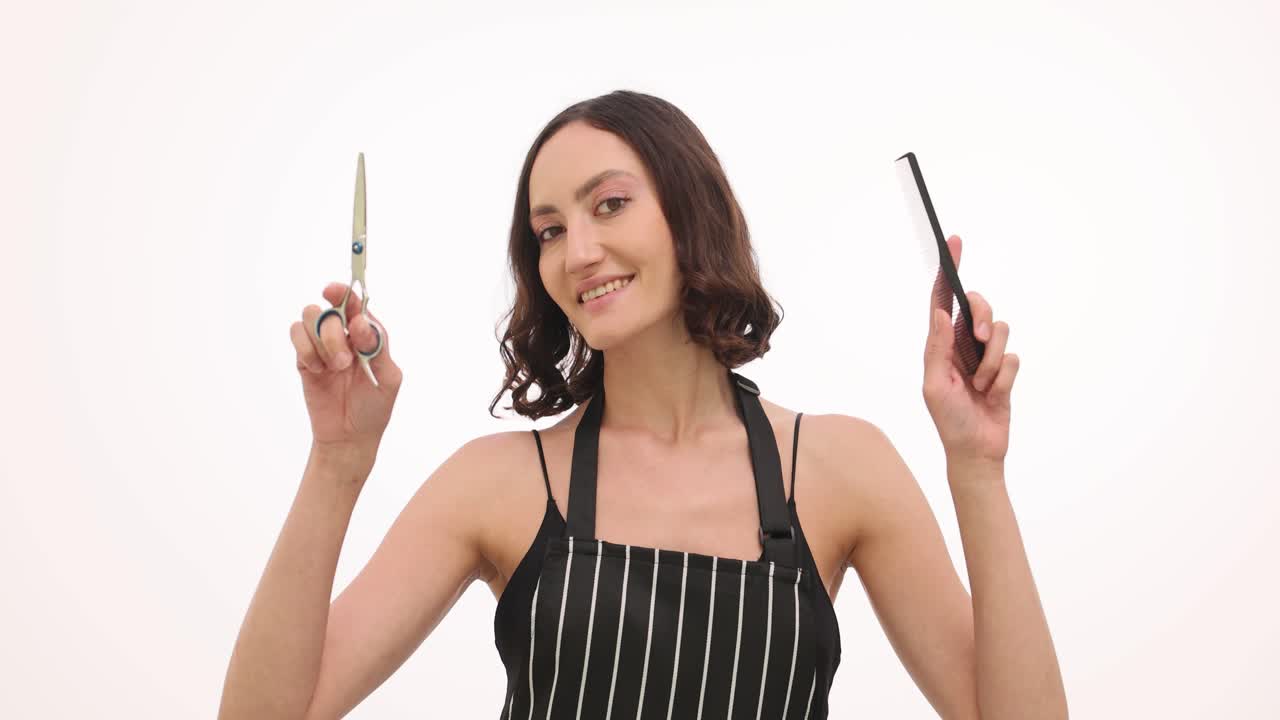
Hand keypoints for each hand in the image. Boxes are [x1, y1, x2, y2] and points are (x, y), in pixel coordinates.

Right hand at [289, 282, 403, 457]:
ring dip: (321, 342)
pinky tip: (318, 370)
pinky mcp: (304, 359)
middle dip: (335, 334)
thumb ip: (377, 347)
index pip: (354, 303)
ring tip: (334, 368)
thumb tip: (361, 321)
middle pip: (329, 310)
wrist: (350, 437)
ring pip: (309, 318)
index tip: (333, 292)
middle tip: (345, 362)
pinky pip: (297, 337)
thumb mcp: (388, 378)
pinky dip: (306, 351)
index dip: (343, 292)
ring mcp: (322, 346)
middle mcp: (344, 335)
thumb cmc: (374, 407)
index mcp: (367, 335)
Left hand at [922, 235, 1019, 465]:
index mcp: (940, 344)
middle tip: (978, 339)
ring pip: (1000, 331)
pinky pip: (1013, 358)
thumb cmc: (949, 420)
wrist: (976, 450)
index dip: (948, 272)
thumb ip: (937, 347)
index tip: (953, 243)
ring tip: (982, 385)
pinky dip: (1004, 377)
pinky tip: (994, 393)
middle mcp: (962, 345)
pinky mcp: (1005, 370)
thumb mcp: (935, 385)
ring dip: (992, 361)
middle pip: (979, 308)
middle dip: (982, 320)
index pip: (943, 301)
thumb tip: (939, 312)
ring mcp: (985, 357)